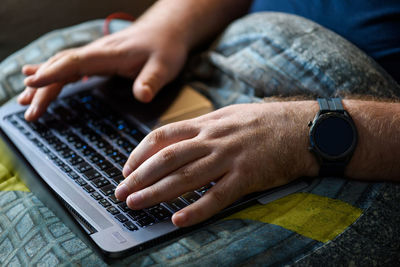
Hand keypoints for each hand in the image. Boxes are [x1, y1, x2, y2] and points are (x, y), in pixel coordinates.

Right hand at [19, 20, 188, 120]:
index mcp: (108, 54)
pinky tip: (42, 80)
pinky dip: (54, 75)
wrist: (166, 31)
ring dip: (43, 82)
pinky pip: (70, 67)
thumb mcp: (164, 66)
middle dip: (42, 87)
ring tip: (24, 100)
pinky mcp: (99, 59)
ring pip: (62, 66)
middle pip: (61, 67)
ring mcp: (96, 55)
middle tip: (27, 109)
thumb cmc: (165, 47)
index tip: (31, 84)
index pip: (74, 63)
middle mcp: (97, 52)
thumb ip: (152, 81)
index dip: (52, 73)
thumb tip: (142, 96)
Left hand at [115, 102, 318, 226]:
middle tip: (120, 192)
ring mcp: (229, 158)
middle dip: (139, 176)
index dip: (140, 153)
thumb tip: (180, 138)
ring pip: (184, 177)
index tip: (127, 168)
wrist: (303, 127)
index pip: (163, 136)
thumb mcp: (230, 115)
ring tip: (134, 204)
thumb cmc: (266, 122)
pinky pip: (217, 196)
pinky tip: (178, 220)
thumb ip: (204, 127)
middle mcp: (213, 139)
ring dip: (155, 192)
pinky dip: (196, 209)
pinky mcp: (246, 176)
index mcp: (207, 123)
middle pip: (167, 158)